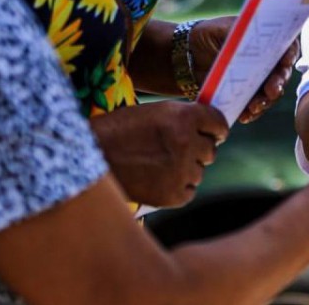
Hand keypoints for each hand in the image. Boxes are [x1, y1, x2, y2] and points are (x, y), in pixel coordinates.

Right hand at [89, 100, 227, 207]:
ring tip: (157, 165)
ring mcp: (182, 171)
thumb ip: (184, 118)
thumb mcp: (154, 112)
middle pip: (211, 150)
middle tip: (173, 150)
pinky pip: (189, 192)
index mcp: (184, 117)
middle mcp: (187, 143)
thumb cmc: (118, 132)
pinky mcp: (173, 195)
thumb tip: (209, 129)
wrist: (89, 161)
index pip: (219, 123)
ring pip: (199, 172)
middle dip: (197, 150)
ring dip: (185, 170)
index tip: (212, 133)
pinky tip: (156, 180)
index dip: (215, 128)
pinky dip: (176, 188)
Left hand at [189, 16, 297, 123]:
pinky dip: (250, 113)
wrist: (191, 54)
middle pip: (281, 74)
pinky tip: (245, 116)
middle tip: (272, 90)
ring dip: (265, 102)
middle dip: (278, 83)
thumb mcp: (224, 28)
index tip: (286, 61)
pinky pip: (253, 107)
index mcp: (268, 42)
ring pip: (269, 94)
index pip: (287, 47)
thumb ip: (240, 33)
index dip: (289, 54)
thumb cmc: (211, 34)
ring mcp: (257, 81)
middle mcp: (268, 63)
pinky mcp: (245, 95)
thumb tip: (252, 37)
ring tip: (255, 107)